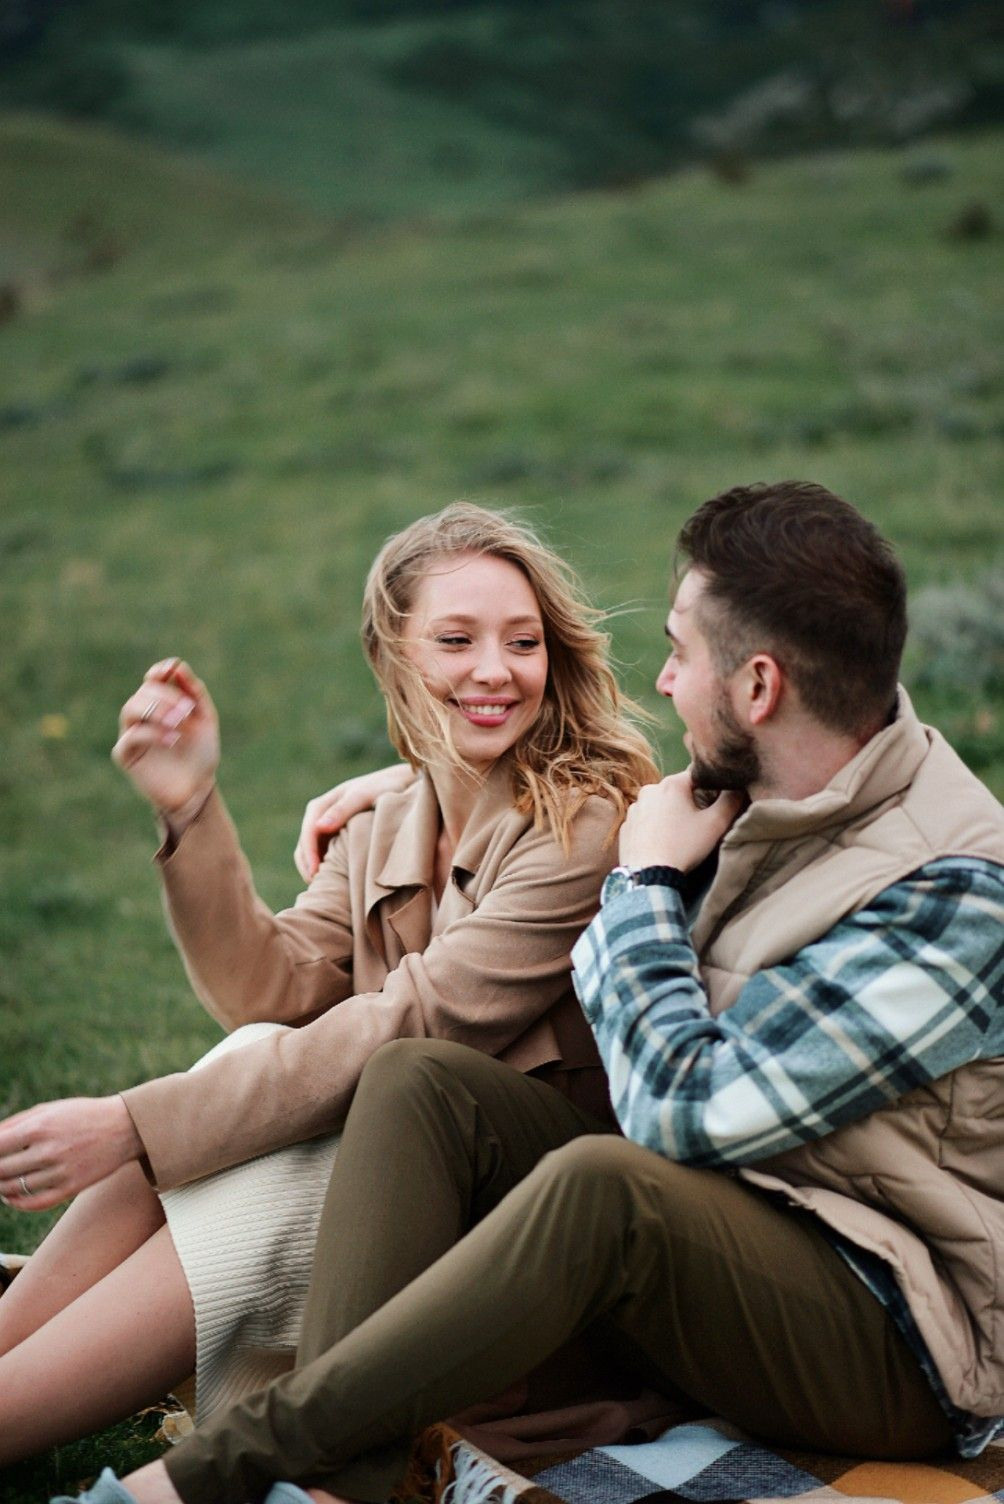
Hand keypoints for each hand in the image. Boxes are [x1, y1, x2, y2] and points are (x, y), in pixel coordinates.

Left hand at [0, 1096, 143, 1210]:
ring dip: (1, 1187)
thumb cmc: (82, 1114)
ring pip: (15, 1188)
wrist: (124, 1128)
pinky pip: (35, 1203)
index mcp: (39, 1127)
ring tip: (1, 1182)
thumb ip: (15, 1123)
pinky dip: (17, 1203)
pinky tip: (11, 1196)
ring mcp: (60, 1172)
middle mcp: (48, 1150)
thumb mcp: (49, 1109)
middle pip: (1, 1170)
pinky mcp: (71, 1188)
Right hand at [112, 659, 218, 828]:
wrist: (198, 789)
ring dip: (157, 710)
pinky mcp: (125, 755)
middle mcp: (143, 716)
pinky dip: (153, 733)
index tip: (172, 668)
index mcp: (161, 705)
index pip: (153, 679)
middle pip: (144, 692)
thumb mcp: (206, 720)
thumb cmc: (201, 754)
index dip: (159, 671)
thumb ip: (195, 692)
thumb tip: (177, 666)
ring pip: (131, 708)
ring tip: (180, 722)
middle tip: (188, 710)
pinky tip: (173, 740)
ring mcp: (131, 734)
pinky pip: (131, 736)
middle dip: (167, 696)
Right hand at [294, 763, 414, 880]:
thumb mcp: (364, 795)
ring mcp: (326, 828)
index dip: (309, 855)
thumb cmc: (383, 788)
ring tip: (325, 889)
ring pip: (311, 853)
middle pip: (304, 846)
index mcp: (321, 806)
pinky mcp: (335, 837)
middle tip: (319, 888)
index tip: (315, 874)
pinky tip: (334, 881)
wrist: (400, 784)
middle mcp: (320, 817)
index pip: (308, 833)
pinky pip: (323, 855)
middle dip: (308, 866)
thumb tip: (320, 827)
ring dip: (313, 869)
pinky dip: (324, 868)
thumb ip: (343, 809)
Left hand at [619, 771, 743, 872]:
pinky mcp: (626, 827)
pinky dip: (654, 828)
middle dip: (689, 802)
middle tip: (698, 823)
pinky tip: (663, 843)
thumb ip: (730, 801)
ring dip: (670, 815)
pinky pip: (645, 822)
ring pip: (659, 806)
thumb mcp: (715, 824)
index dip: (710, 787)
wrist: (648, 875)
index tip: (716, 803)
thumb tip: (738, 788)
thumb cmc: (684, 847)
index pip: (697, 776)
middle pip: (676, 791)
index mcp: (671, 784)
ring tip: (679, 836)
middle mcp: (649, 790)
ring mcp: (634, 809)